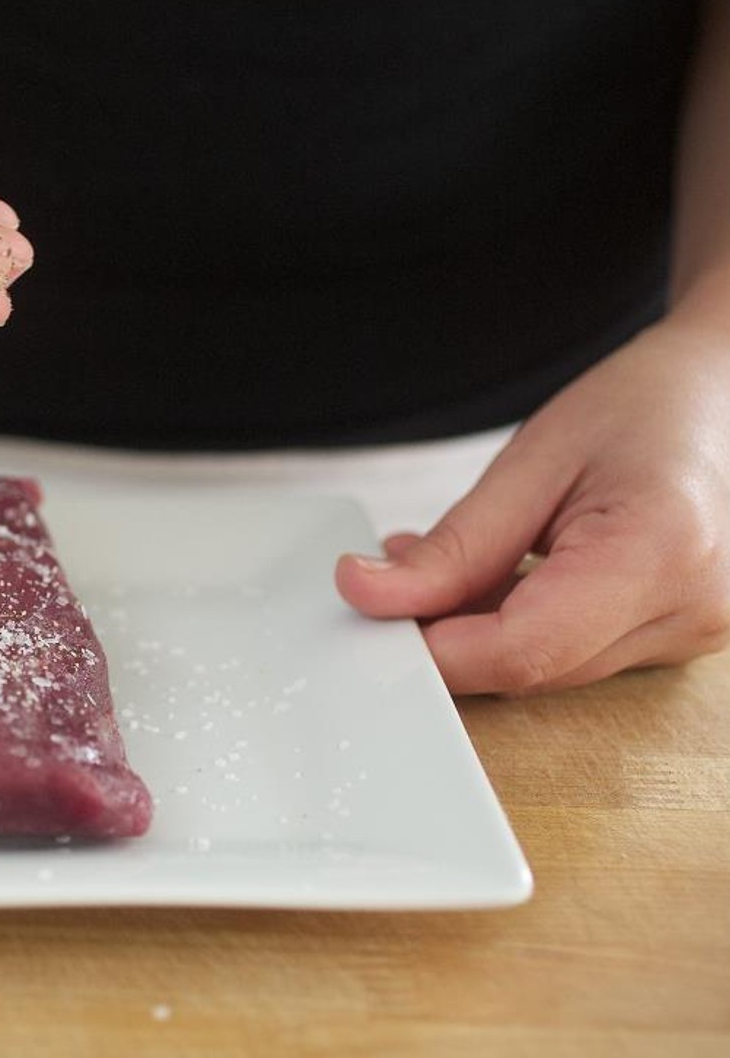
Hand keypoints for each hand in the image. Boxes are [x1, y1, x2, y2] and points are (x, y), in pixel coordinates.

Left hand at [335, 318, 729, 693]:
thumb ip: (452, 546)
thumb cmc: (641, 407)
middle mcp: (691, 612)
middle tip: (390, 575)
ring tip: (441, 559)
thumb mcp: (531, 462)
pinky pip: (571, 653)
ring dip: (476, 629)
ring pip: (545, 669)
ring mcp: (691, 635)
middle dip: (446, 634)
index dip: (434, 648)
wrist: (719, 394)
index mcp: (660, 554)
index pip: (523, 650)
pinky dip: (516, 624)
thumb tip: (368, 596)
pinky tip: (491, 576)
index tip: (371, 615)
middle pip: (531, 669)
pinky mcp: (673, 639)